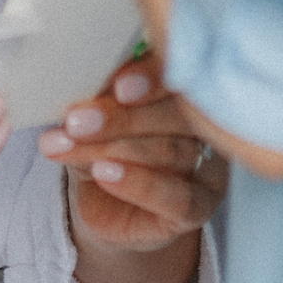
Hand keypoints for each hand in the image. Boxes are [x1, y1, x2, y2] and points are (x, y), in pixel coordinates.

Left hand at [40, 54, 223, 282]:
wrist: (111, 209)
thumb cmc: (108, 148)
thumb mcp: (99, 116)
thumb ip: (102, 96)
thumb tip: (81, 78)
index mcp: (190, 87)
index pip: (182, 73)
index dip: (153, 76)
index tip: (117, 85)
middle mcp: (210, 123)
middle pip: (176, 113)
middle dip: (122, 116)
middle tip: (75, 120)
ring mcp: (210, 167)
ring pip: (169, 152)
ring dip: (114, 148)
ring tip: (72, 146)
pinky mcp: (201, 208)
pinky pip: (176, 197)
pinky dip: (137, 183)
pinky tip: (104, 173)